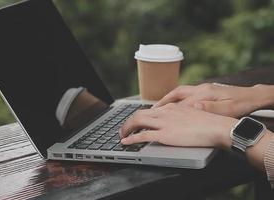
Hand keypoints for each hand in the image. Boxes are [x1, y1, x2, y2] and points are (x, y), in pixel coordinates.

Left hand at [119, 103, 236, 148]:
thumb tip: (177, 122)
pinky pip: (143, 136)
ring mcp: (164, 123)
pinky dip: (131, 139)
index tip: (135, 122)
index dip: (139, 117)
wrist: (218, 127)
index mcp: (172, 108)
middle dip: (128, 122)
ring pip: (137, 121)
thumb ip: (182, 116)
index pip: (149, 110)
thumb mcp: (192, 113)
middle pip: (139, 114)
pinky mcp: (165, 134)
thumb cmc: (210, 123)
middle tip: (124, 129)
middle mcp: (165, 112)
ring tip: (122, 135)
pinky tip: (126, 142)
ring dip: (126, 129)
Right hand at [155, 83, 273, 117]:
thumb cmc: (242, 104)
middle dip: (163, 102)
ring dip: (167, 99)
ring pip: (179, 92)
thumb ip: (210, 108)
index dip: (168, 110)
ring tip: (157, 107)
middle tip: (151, 110)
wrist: (253, 96)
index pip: (182, 102)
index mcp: (205, 93)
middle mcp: (201, 88)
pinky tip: (173, 105)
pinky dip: (176, 98)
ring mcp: (203, 88)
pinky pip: (185, 93)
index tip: (157, 116)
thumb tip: (193, 108)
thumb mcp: (228, 109)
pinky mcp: (205, 90)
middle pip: (177, 94)